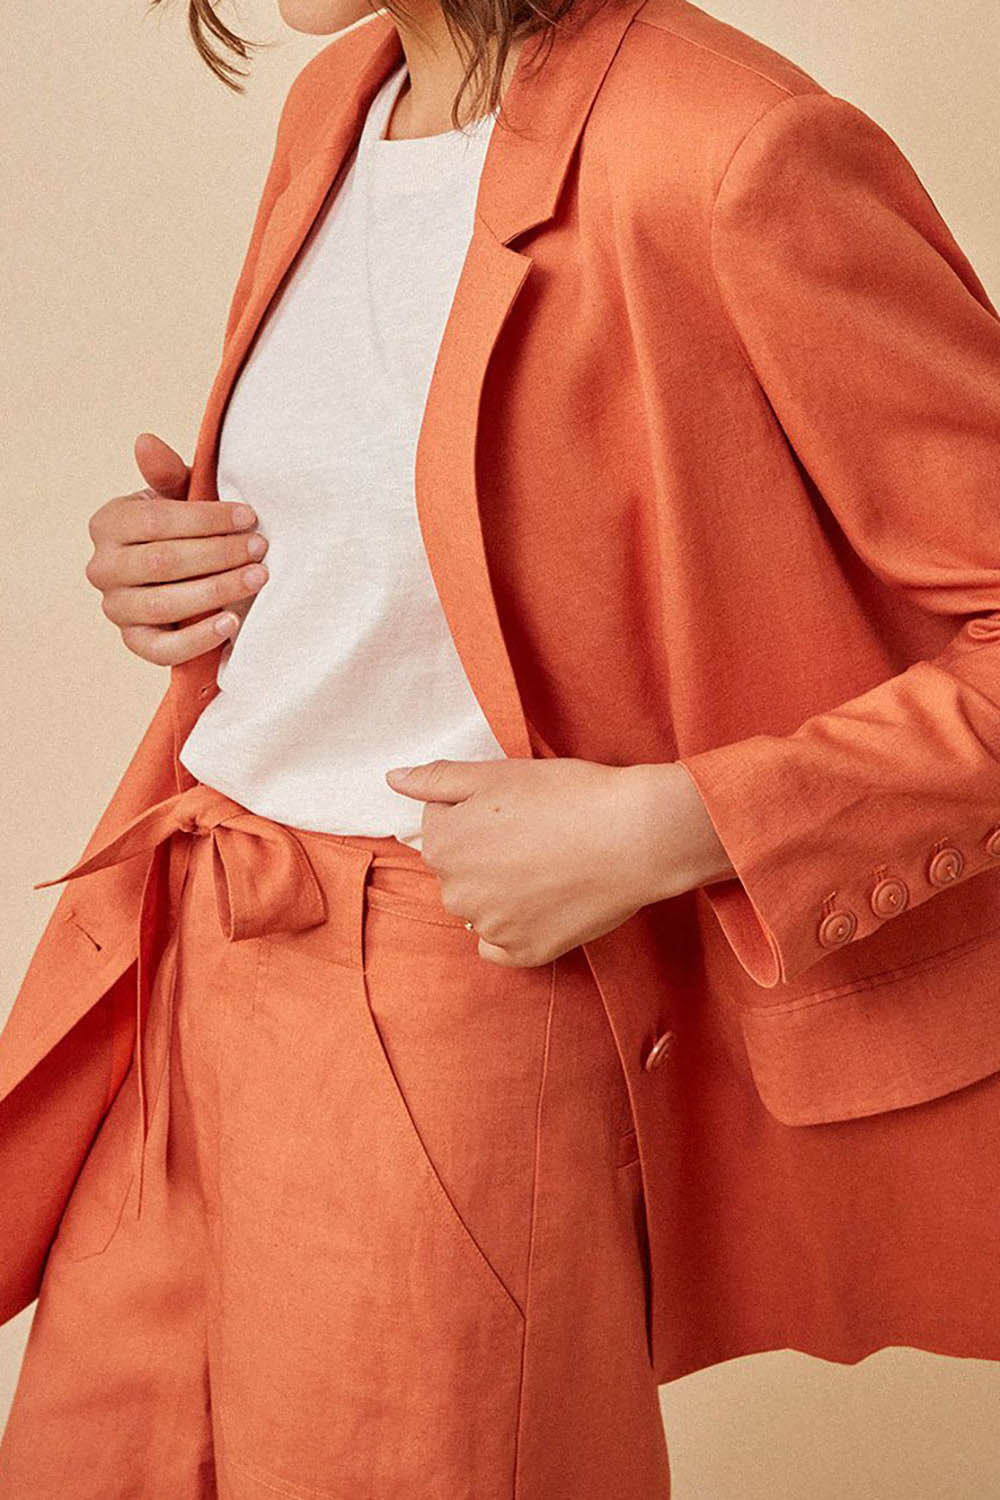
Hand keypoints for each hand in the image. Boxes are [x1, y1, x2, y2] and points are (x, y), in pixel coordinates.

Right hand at [85, 432, 270, 665]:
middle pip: (162, 563)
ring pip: (164, 605)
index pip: (156, 521)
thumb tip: (146, 441)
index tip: (249, 517)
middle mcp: (103, 568)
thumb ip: (167, 474)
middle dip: (218, 554)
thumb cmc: (184, 527)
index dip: (206, 519)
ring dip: (217, 591)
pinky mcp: (135, 642)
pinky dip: (199, 638)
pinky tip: (232, 623)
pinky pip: (163, 649)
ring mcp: (116, 608)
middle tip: (260, 548)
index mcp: (109, 524)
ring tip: (257, 578)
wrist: (186, 572)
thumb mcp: (178, 497)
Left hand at [383, 756, 732, 966]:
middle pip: (458, 872)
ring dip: (502, 892)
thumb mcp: (497, 773)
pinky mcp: (525, 953)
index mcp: (442, 845)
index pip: (442, 830)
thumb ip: (437, 779)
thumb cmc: (568, 795)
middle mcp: (455, 893)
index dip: (480, 815)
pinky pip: (501, 946)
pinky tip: (546, 902)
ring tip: (548, 866)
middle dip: (486, 856)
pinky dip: (517, 929)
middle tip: (536, 836)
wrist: (635, 835)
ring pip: (480, 908)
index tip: (517, 810)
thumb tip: (393, 780)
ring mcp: (490, 928)